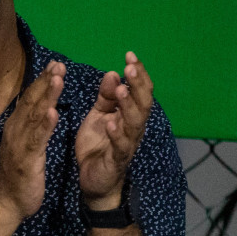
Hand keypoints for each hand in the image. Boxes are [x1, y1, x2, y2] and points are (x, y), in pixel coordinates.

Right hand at [0, 63, 62, 220]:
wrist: (8, 203)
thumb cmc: (20, 175)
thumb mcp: (24, 145)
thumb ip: (29, 126)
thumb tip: (38, 108)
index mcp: (16, 127)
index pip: (29, 99)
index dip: (41, 81)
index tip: (54, 64)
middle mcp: (15, 131)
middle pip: (30, 101)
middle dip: (45, 81)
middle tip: (58, 63)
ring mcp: (19, 144)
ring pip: (34, 116)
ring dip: (46, 96)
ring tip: (58, 78)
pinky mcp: (26, 159)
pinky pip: (37, 139)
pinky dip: (45, 125)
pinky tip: (54, 112)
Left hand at [75, 52, 153, 209]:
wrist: (93, 181)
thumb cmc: (98, 146)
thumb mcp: (99, 116)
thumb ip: (106, 97)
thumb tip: (113, 73)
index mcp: (129, 115)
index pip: (139, 91)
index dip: (137, 74)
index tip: (130, 55)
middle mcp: (133, 128)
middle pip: (143, 103)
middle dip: (138, 84)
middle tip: (131, 67)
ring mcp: (127, 144)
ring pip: (134, 122)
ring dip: (129, 105)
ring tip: (121, 90)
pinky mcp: (116, 160)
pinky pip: (120, 146)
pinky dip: (116, 134)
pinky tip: (111, 122)